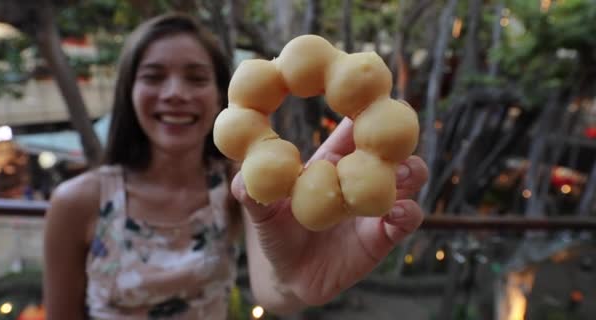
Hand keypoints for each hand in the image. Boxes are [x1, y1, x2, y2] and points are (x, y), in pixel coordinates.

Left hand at [231, 117, 427, 305]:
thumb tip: (238, 179)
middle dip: (395, 132)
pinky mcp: (383, 236)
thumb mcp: (262, 213)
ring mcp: (374, 204)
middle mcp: (359, 177)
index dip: (359, 104)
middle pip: (389, 144)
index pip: (352, 126)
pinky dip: (407, 212)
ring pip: (408, 177)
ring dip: (409, 169)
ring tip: (401, 172)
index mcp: (332, 161)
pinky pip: (406, 220)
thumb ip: (252, 194)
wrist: (290, 277)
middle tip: (392, 127)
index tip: (360, 87)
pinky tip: (396, 211)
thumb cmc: (276, 234)